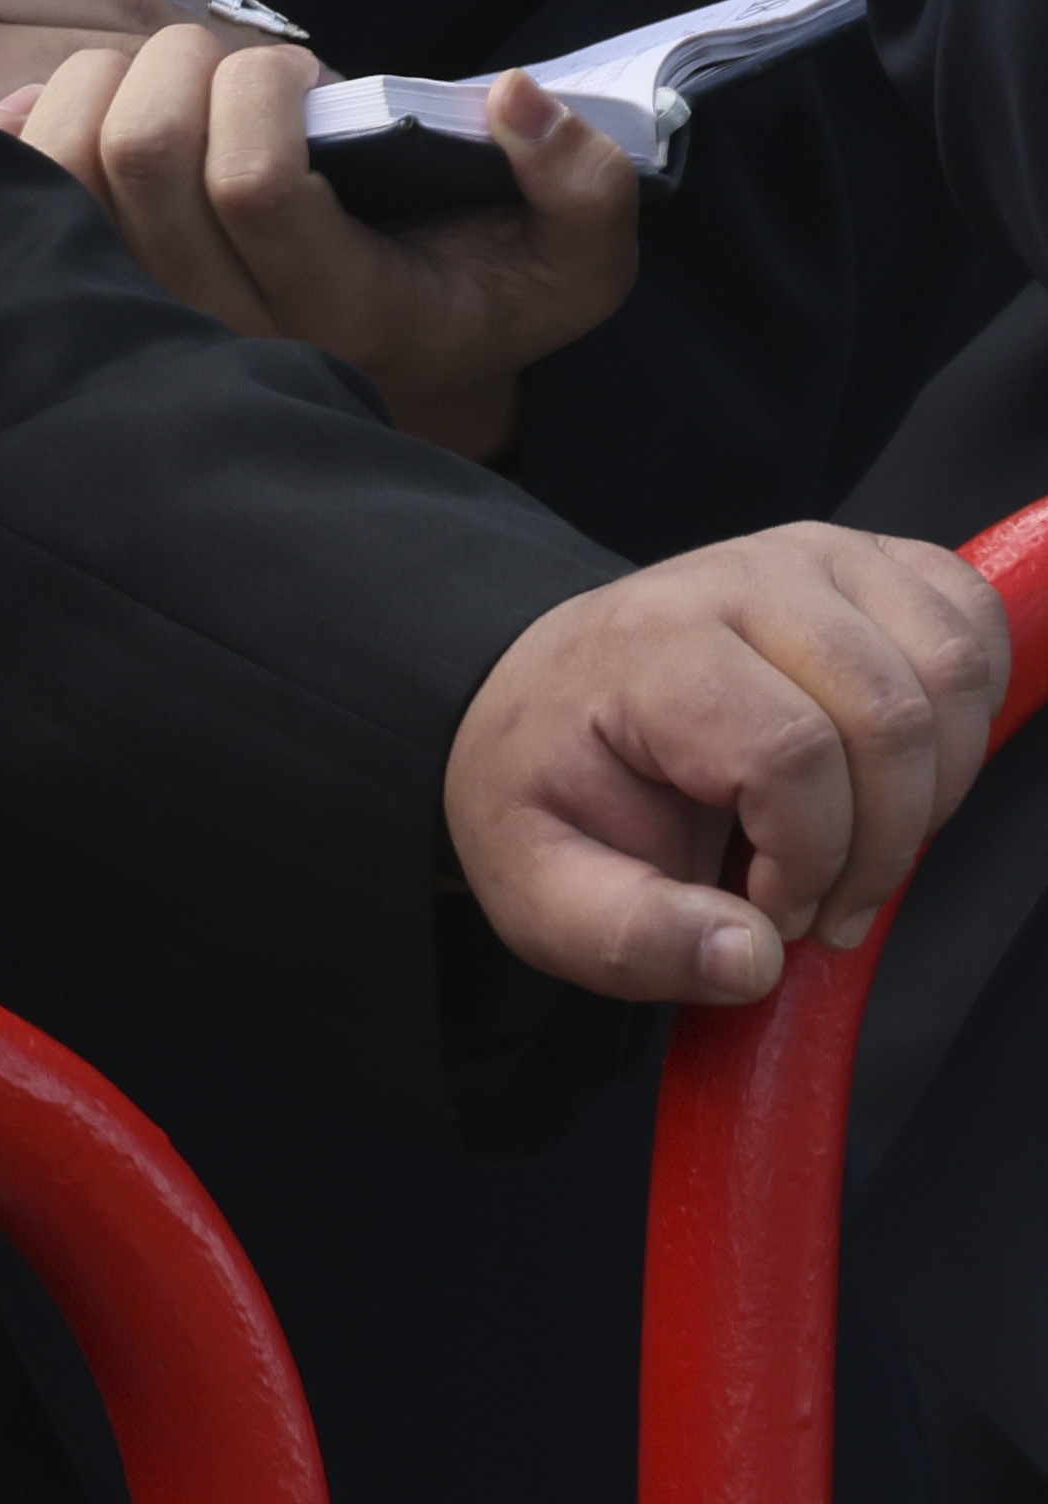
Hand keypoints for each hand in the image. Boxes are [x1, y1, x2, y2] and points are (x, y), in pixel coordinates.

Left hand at [0, 31, 642, 459]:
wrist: (395, 370)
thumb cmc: (480, 295)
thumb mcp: (571, 256)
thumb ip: (579, 180)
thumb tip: (514, 97)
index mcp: (338, 317)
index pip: (251, 185)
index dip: (264, 93)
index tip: (306, 72)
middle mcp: (218, 331)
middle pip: (142, 157)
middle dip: (187, 66)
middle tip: (237, 66)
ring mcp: (136, 317)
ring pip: (64, 165)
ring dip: (109, 79)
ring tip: (176, 82)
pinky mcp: (73, 290)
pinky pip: (10, 187)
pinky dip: (30, 118)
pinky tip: (87, 103)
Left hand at [447, 524, 1005, 1004]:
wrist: (548, 707)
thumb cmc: (557, 791)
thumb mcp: (547, 894)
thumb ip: (640, 939)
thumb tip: (750, 958)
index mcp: (647, 650)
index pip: (789, 751)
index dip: (808, 857)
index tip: (773, 906)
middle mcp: (734, 583)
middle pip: (888, 716)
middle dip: (881, 842)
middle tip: (827, 895)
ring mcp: (810, 561)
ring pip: (950, 669)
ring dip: (934, 787)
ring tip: (860, 834)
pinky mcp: (868, 566)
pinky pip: (972, 624)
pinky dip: (967, 715)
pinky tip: (902, 772)